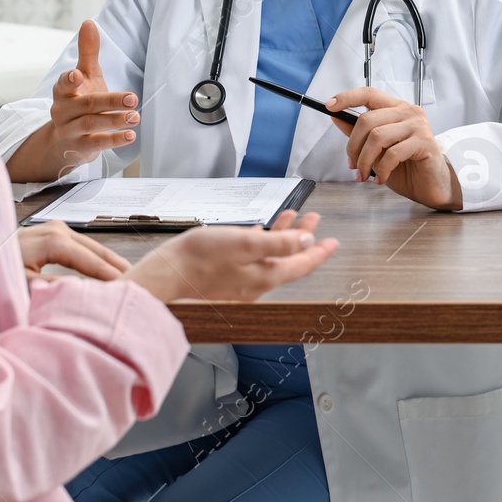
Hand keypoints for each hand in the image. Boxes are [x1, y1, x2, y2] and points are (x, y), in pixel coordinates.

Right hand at [8, 20, 139, 182]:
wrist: (65, 141)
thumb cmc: (79, 102)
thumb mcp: (84, 77)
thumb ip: (87, 52)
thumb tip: (89, 22)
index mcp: (62, 92)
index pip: (63, 84)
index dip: (69, 80)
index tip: (77, 75)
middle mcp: (63, 111)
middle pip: (87, 105)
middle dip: (110, 102)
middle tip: (133, 98)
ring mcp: (70, 131)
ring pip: (92, 124)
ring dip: (115, 121)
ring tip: (135, 117)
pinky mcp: (80, 148)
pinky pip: (97, 143)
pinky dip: (114, 139)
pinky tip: (130, 134)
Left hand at [17, 220, 130, 281]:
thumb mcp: (22, 282)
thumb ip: (56, 286)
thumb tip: (85, 291)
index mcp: (53, 240)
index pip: (91, 260)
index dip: (111, 275)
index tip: (129, 287)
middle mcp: (58, 229)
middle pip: (97, 249)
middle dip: (118, 265)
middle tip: (141, 281)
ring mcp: (56, 228)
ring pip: (91, 246)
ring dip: (108, 262)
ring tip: (128, 277)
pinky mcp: (52, 232)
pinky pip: (82, 246)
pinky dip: (95, 258)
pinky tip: (106, 269)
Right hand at [124, 211, 338, 303]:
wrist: (167, 272)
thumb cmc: (201, 257)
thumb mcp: (245, 243)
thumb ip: (279, 243)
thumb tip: (307, 244)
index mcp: (265, 276)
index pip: (301, 264)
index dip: (319, 252)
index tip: (333, 241)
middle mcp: (257, 283)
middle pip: (289, 259)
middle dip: (304, 239)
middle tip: (315, 221)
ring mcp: (242, 280)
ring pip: (272, 256)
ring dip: (284, 236)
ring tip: (294, 218)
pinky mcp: (227, 276)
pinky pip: (254, 257)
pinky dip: (263, 241)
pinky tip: (261, 230)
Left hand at [326, 87, 461, 210]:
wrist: (431, 185)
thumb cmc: (406, 166)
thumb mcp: (376, 149)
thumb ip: (359, 132)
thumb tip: (335, 117)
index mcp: (396, 108)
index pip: (369, 93)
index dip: (347, 98)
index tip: (328, 106)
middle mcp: (408, 112)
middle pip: (367, 120)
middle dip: (353, 146)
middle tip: (352, 165)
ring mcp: (418, 126)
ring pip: (377, 137)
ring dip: (365, 161)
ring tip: (364, 175)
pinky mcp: (425, 142)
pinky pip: (393, 154)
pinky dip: (382, 170)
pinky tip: (380, 179)